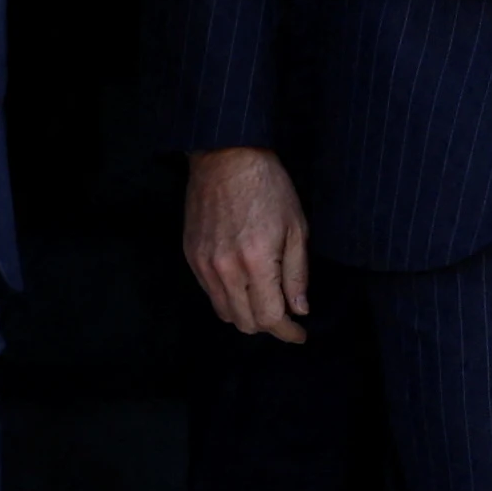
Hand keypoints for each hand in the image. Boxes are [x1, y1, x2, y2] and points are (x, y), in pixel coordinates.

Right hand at [185, 145, 311, 342]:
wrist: (226, 156)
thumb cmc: (268, 186)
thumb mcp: (296, 227)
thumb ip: (297, 274)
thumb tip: (299, 309)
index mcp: (256, 262)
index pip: (271, 317)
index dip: (288, 332)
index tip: (300, 334)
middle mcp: (226, 269)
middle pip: (246, 322)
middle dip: (269, 326)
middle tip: (286, 318)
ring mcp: (204, 264)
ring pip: (225, 313)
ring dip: (247, 315)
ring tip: (264, 303)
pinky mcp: (191, 256)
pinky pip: (209, 294)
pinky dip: (228, 299)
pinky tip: (243, 286)